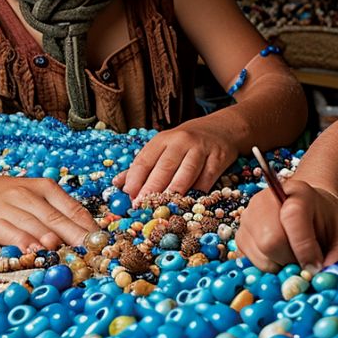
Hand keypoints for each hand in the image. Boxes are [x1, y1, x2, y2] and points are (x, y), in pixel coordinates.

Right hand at [0, 173, 97, 249]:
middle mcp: (28, 194)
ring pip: (34, 224)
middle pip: (58, 218)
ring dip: (53, 239)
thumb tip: (84, 237)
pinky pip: (7, 230)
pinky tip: (33, 251)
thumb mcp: (33, 197)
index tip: (104, 245)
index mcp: (45, 188)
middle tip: (95, 254)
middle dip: (78, 237)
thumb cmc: (4, 196)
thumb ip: (55, 214)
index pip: (73, 209)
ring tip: (69, 253)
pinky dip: (21, 241)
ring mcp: (7, 206)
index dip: (90, 228)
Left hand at [114, 124, 237, 198]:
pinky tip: (187, 204)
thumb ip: (141, 167)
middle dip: (152, 188)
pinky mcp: (218, 159)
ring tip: (163, 207)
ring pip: (186, 173)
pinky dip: (196, 193)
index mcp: (162, 139)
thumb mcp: (162, 148)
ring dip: (174, 192)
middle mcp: (181, 141)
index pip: (145, 159)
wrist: (220, 129)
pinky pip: (206, 179)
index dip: (135, 179)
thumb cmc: (185, 144)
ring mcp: (201, 149)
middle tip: (143, 206)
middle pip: (164, 167)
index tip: (129, 196)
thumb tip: (117, 184)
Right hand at [236, 180, 337, 271]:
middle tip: (306, 265)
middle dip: (291, 262)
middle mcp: (265, 201)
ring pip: (260, 257)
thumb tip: (326, 278)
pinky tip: (281, 259)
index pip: (293, 217)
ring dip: (281, 268)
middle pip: (270, 241)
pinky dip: (269, 269)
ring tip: (294, 259)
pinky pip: (251, 264)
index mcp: (297, 193)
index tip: (316, 267)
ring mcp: (248, 218)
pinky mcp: (240, 237)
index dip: (304, 248)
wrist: (310, 213)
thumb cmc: (328, 226)